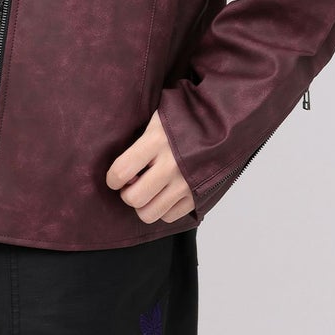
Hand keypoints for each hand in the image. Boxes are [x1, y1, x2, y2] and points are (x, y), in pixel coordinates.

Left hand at [105, 109, 194, 223]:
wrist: (222, 121)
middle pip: (134, 199)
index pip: (121, 171)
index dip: (112, 178)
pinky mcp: (197, 195)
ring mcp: (186, 183)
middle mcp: (171, 164)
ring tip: (147, 189)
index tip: (115, 176)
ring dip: (143, 204)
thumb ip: (139, 142)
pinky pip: (169, 217)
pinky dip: (162, 208)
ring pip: (150, 213)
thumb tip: (119, 168)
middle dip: (127, 193)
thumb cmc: (183, 117)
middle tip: (131, 183)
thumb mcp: (156, 118)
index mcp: (156, 140)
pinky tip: (164, 192)